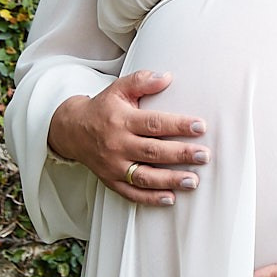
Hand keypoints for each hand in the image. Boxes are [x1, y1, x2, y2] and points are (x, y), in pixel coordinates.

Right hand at [48, 70, 208, 207]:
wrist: (72, 130)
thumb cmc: (103, 108)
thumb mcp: (119, 89)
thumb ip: (142, 81)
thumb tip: (167, 77)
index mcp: (122, 121)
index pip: (154, 124)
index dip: (178, 125)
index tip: (201, 127)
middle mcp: (117, 145)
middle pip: (153, 152)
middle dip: (180, 154)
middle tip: (204, 156)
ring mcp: (113, 165)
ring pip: (144, 176)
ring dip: (170, 181)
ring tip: (193, 181)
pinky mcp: (110, 180)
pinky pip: (131, 193)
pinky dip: (150, 198)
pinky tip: (170, 198)